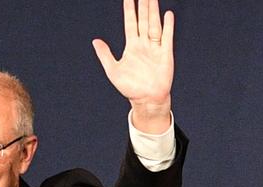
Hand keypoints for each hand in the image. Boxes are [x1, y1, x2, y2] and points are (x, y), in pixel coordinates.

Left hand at [92, 0, 174, 130]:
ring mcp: (155, 48)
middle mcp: (144, 44)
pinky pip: (167, 38)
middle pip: (143, 20)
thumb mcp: (113, 71)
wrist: (147, 100)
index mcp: (132, 46)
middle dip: (143, 5)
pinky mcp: (165, 55)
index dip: (129, 10)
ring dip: (154, 11)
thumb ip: (105, 55)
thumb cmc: (131, 88)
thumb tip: (95, 41)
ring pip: (154, 25)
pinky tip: (168, 15)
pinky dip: (168, 27)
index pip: (130, 23)